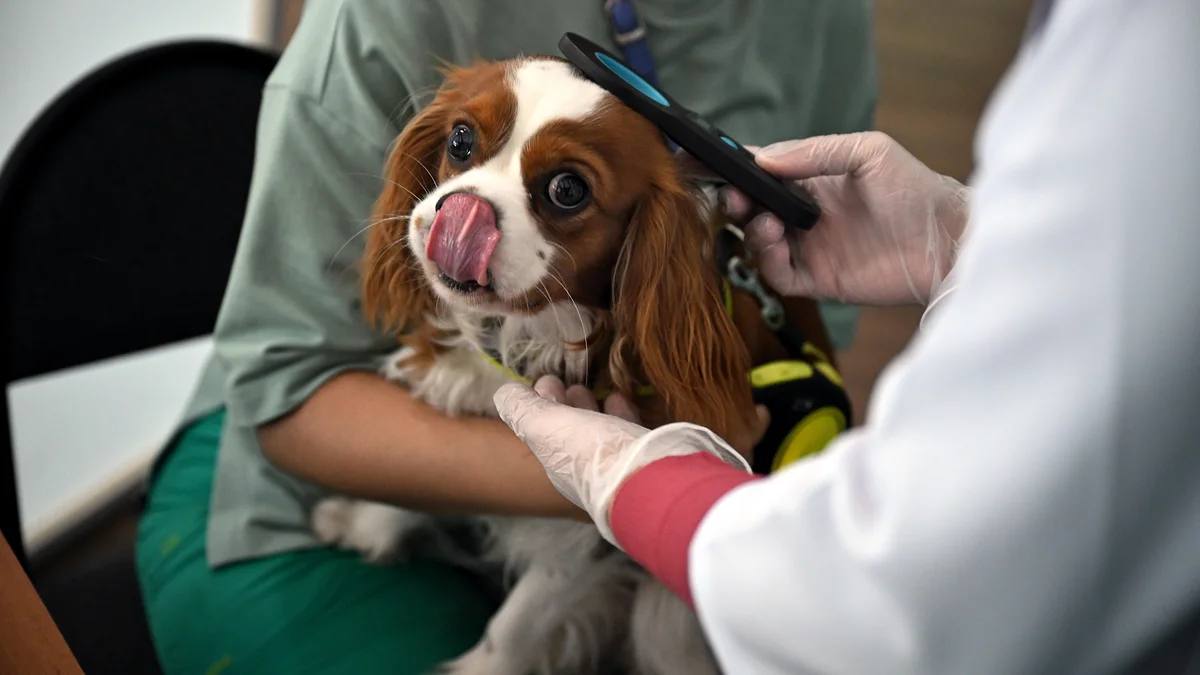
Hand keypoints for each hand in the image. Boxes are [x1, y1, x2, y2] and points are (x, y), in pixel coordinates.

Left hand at [493, 376, 750, 543]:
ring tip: (589, 388)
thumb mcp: (543, 426)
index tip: (544, 379)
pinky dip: (620, 412)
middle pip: (569, 432)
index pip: (542, 431)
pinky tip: (620, 397)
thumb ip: (520, 409)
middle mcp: (584, 469)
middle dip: (564, 406)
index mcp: (556, 464)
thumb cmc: (590, 452)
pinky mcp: (644, 457)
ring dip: (590, 408)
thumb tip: (503, 393)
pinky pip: (628, 431)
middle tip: (565, 382)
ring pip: (598, 431)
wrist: (649, 481)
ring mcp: (616, 464)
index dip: (538, 403)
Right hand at [723, 132, 969, 304]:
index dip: (731, 168)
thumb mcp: (868, 152)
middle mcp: (804, 213)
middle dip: (735, 201)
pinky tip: (778, 245)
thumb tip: (763, 157)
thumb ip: (816, 151)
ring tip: (768, 223)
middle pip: (750, 208)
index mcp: (811, 178)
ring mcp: (809, 247)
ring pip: (757, 242)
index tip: (704, 162)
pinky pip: (777, 275)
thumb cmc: (915, 189)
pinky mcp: (818, 280)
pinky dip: (768, 262)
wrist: (947, 241)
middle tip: (734, 197)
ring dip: (752, 231)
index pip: (760, 170)